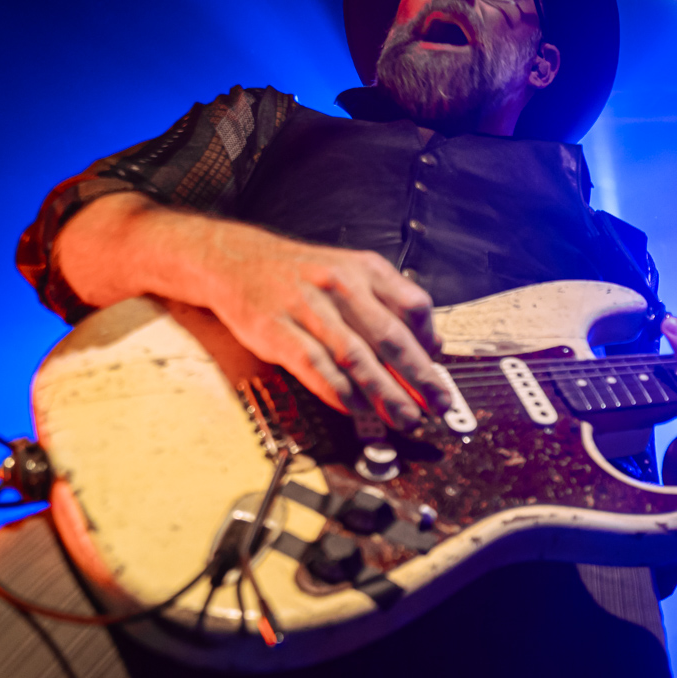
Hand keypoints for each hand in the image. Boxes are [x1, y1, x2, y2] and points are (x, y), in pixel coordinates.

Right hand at [56, 196, 454, 427]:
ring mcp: (308, 308)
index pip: (414, 306)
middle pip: (391, 337)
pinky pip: (316, 368)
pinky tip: (357, 412)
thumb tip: (430, 345)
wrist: (232, 259)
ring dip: (385, 393)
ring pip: (357, 357)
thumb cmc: (299, 274)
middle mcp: (340, 284)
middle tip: (439, 405)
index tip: (443, 372)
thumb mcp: (350, 271)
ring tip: (406, 418)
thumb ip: (389, 303)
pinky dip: (340, 393)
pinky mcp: (278, 331)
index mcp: (365, 269)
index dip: (432, 343)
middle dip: (420, 377)